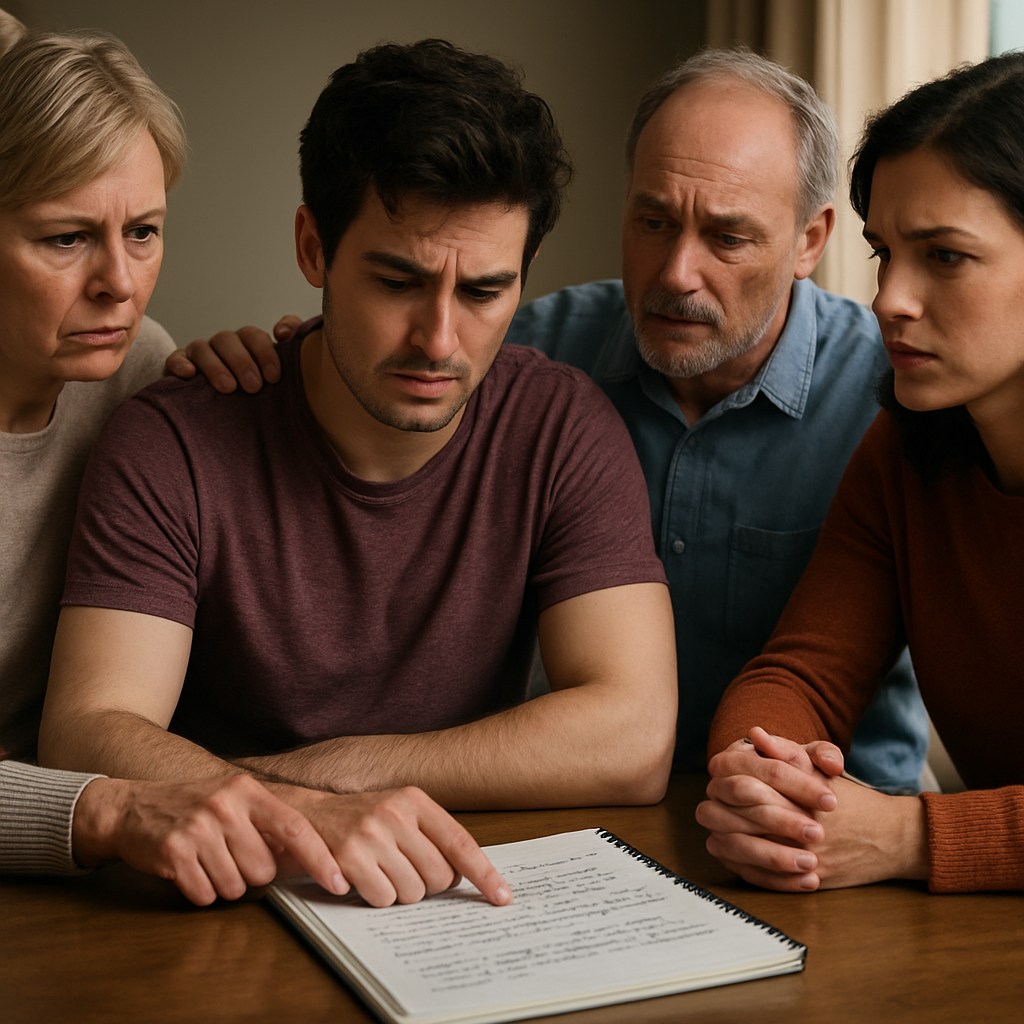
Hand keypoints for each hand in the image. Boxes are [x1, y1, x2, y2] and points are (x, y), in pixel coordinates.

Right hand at [72, 775, 346, 905]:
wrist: (132, 807)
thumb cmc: (193, 807)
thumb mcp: (234, 799)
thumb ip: (268, 822)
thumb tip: (310, 855)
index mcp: (248, 791)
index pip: (295, 828)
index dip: (319, 858)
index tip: (338, 882)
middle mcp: (226, 805)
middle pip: (263, 869)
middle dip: (250, 874)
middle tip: (229, 857)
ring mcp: (199, 827)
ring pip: (235, 887)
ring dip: (223, 884)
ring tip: (207, 860)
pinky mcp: (174, 852)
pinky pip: (204, 894)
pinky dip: (200, 891)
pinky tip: (189, 870)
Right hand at [163, 316, 301, 392]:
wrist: (223, 416)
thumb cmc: (256, 392)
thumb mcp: (277, 377)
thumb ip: (292, 351)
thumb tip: (284, 333)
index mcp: (248, 344)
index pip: (255, 336)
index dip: (265, 351)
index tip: (275, 377)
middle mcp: (224, 345)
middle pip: (230, 339)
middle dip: (243, 362)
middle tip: (255, 388)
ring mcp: (200, 354)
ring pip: (204, 348)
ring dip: (216, 366)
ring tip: (228, 388)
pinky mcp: (179, 366)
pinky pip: (175, 359)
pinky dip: (180, 364)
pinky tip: (189, 376)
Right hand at [274, 785, 511, 908]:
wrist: (309, 814)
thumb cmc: (364, 819)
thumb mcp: (401, 813)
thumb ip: (433, 835)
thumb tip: (471, 875)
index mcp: (415, 800)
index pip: (461, 843)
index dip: (485, 874)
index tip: (502, 898)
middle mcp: (395, 813)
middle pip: (438, 876)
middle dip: (429, 886)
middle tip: (409, 874)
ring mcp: (371, 834)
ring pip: (412, 892)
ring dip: (401, 892)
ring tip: (383, 871)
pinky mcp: (348, 857)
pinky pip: (383, 899)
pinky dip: (378, 898)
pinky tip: (365, 879)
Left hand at [697, 728, 927, 890]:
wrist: (890, 837)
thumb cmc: (850, 799)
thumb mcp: (822, 765)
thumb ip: (787, 749)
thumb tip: (754, 734)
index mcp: (795, 789)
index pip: (739, 780)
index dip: (723, 776)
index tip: (719, 775)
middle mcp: (794, 820)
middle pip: (733, 813)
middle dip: (719, 807)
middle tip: (714, 803)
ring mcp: (797, 852)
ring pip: (738, 846)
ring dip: (724, 836)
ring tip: (720, 830)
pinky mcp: (803, 878)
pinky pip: (756, 876)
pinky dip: (740, 864)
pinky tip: (735, 853)